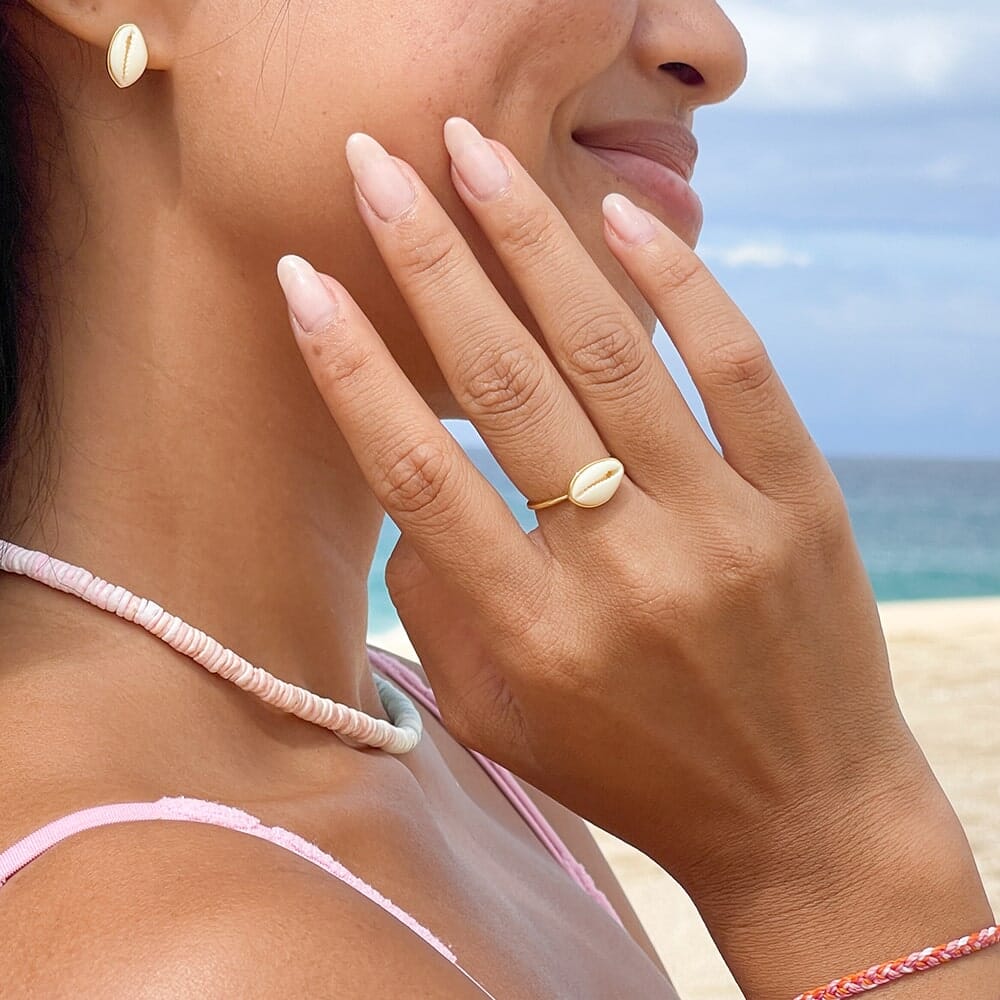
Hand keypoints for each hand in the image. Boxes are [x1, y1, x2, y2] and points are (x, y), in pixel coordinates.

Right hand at [279, 116, 937, 894]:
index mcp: (533, 635)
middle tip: (378, 169)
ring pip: (610, 355)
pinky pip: (737, 369)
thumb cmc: (633, 769)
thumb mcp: (501, 719)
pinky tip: (620, 218)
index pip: (419, 474)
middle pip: (505, 388)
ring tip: (475, 155)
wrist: (800, 817)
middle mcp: (622, 574)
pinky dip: (678, 284)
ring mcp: (722, 530)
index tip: (305, 281)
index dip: (352, 368)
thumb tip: (412, 492)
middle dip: (428, 264)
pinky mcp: (800, 503)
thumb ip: (435, 610)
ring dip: (531, 242)